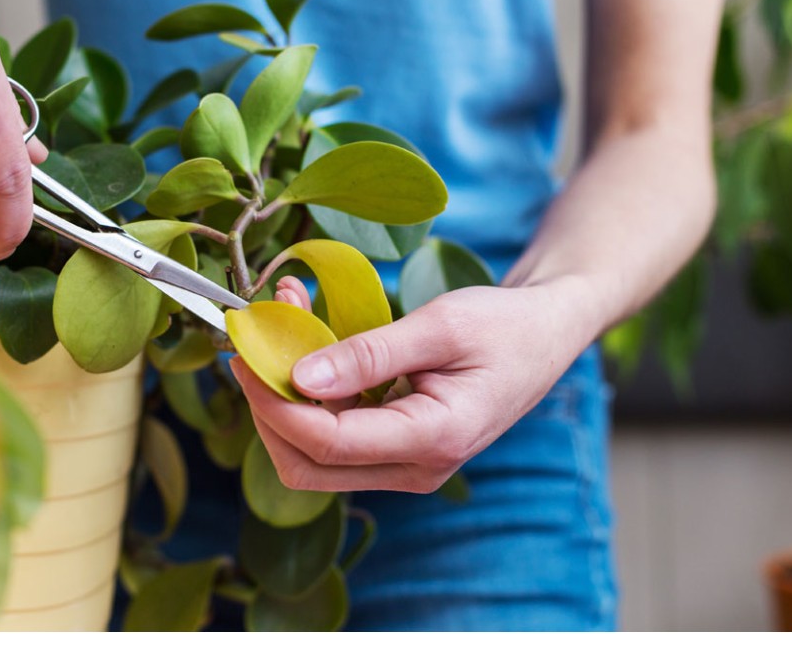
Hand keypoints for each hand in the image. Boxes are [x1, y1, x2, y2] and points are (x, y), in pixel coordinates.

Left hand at [231, 276, 598, 492]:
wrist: (545, 335)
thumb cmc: (504, 325)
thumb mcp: (439, 325)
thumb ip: (369, 353)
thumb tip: (299, 378)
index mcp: (433, 440)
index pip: (326, 441)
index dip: (273, 400)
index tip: (246, 351)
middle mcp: (415, 468)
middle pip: (307, 466)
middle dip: (268, 411)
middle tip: (251, 348)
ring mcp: (406, 465)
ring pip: (315, 457)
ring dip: (284, 398)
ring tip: (281, 324)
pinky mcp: (396, 449)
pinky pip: (336, 436)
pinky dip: (310, 395)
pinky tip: (307, 340)